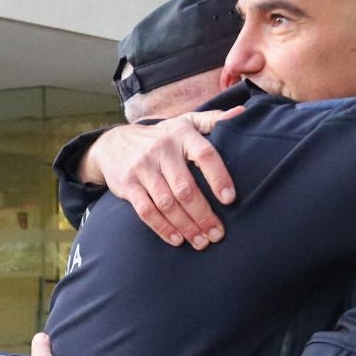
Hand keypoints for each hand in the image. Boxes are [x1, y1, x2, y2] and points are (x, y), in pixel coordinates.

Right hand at [82, 108, 243, 249]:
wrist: (113, 143)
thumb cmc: (161, 137)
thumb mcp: (185, 122)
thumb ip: (213, 120)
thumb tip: (243, 113)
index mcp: (181, 134)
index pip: (204, 155)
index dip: (218, 177)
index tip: (230, 199)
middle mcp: (161, 150)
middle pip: (185, 188)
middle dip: (203, 215)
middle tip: (217, 234)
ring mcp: (143, 168)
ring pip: (167, 203)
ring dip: (186, 226)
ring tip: (201, 242)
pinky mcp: (128, 185)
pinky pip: (146, 211)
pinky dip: (162, 228)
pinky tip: (177, 239)